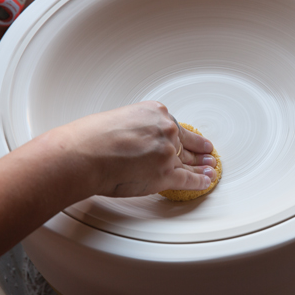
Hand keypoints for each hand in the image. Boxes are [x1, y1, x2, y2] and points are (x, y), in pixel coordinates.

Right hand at [45, 101, 216, 197]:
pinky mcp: (166, 174)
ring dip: (201, 167)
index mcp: (154, 112)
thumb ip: (135, 130)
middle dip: (197, 150)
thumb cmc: (90, 138)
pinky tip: (206, 181)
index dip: (182, 136)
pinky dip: (199, 182)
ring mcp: (168, 153)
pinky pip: (188, 179)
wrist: (84, 153)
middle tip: (207, 153)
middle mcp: (165, 130)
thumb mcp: (118, 119)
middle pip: (184, 143)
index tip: (190, 138)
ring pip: (188, 162)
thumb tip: (136, 144)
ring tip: (210, 168)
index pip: (173, 126)